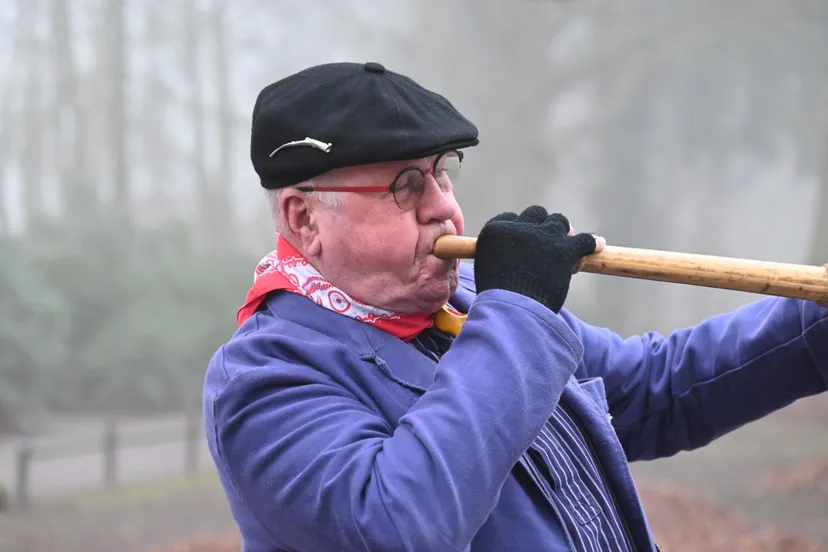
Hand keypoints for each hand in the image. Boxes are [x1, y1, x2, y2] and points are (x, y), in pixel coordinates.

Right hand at [474, 205, 603, 312]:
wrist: (511, 309)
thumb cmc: (496, 297)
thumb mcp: (486, 271)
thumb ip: (498, 258)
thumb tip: (509, 262)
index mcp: (496, 229)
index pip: (510, 218)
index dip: (519, 228)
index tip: (523, 239)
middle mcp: (520, 227)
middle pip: (536, 214)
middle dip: (541, 224)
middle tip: (546, 240)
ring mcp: (544, 236)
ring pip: (559, 221)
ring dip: (563, 231)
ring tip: (566, 243)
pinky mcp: (564, 249)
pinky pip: (584, 240)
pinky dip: (591, 243)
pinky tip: (598, 245)